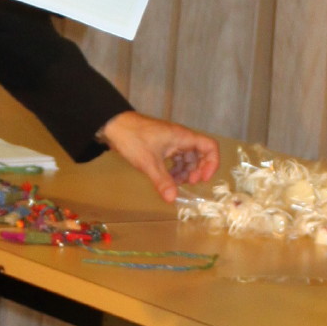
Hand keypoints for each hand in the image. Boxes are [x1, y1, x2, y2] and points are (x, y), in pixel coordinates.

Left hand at [99, 111, 219, 203]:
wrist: (114, 126)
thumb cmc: (133, 139)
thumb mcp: (149, 162)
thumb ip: (162, 181)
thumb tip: (172, 199)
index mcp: (183, 137)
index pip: (210, 146)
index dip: (212, 163)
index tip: (203, 178)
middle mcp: (180, 138)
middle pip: (199, 154)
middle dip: (197, 170)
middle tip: (189, 184)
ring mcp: (171, 142)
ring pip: (186, 158)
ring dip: (184, 172)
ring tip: (175, 184)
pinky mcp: (162, 146)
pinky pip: (175, 159)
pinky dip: (174, 170)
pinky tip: (167, 180)